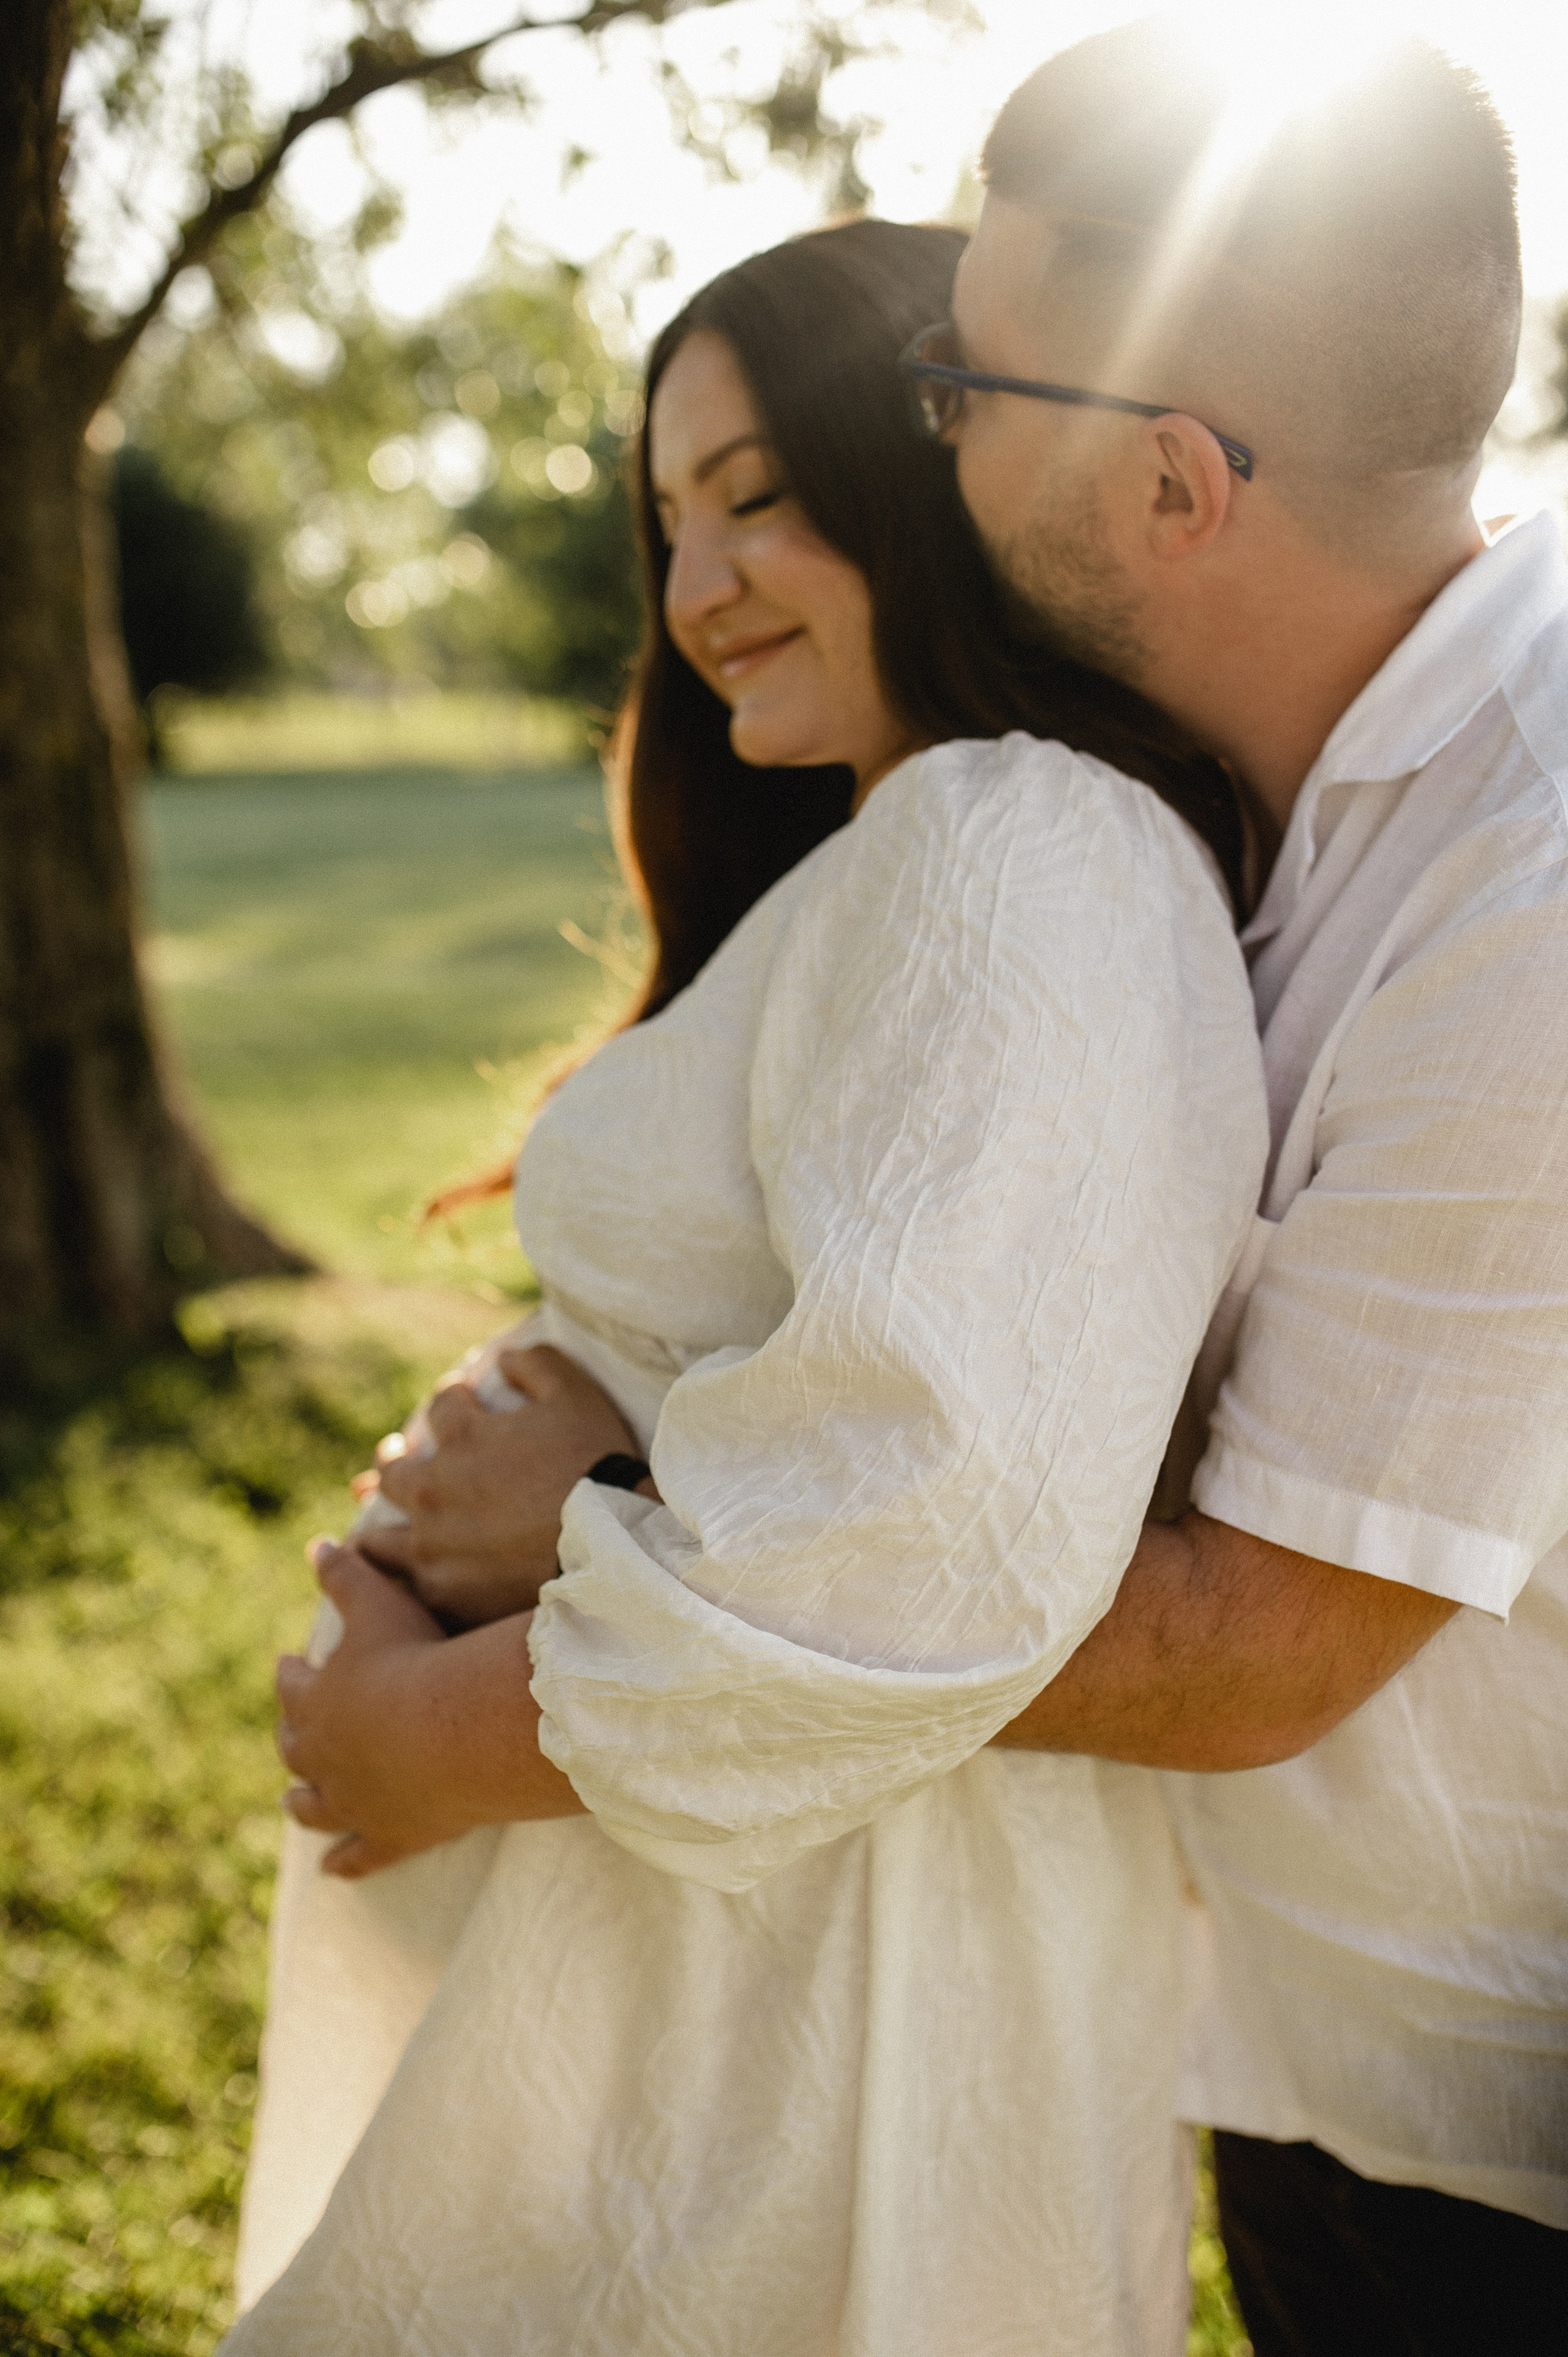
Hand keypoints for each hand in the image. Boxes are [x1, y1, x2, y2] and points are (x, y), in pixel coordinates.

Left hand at [277, 1540, 583, 1876]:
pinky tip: (332, 1870)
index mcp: (317, 1701)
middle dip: (292, 1735)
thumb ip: (345, 1574)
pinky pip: (358, 1856)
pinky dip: (343, 1863)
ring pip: (313, 1806)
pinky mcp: (388, 1835)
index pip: (293, 1686)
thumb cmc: (414, 1657)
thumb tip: (314, 1544)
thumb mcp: (376, 1603)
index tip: (288, 1664)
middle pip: (297, 1748)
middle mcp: (322, 1757)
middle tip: (291, 1728)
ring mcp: (352, 1802)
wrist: (452, 1731)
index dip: (292, 1674)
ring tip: (292, 1801)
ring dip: (302, 1802)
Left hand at [357, 1346, 638, 1626]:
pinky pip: (406, 1583)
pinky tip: (405, 1573)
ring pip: (380, 1536)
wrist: (612, 1546)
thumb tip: (505, 1357)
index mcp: (463, 1436)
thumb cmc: (596, 1465)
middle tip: (395, 1456)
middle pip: (392, 1470)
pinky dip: (405, 1573)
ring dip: (383, 1522)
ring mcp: (433, 1545)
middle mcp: (434, 1489)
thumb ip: (537, 1363)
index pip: (441, 1406)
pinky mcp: (444, 1591)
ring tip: (383, 1524)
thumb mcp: (576, 1394)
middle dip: (394, 1457)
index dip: (453, 1398)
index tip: (461, 1401)